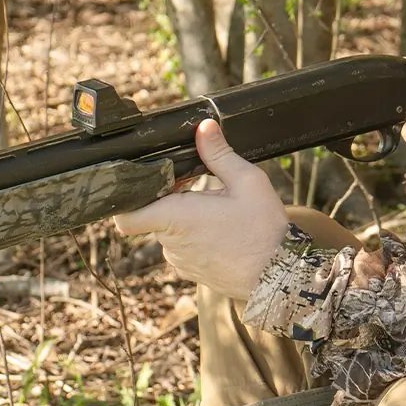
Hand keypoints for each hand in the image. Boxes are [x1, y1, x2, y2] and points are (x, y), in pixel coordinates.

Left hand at [113, 118, 286, 298]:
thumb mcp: (246, 182)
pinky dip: (196, 240)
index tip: (150, 186)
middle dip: (171, 201)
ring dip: (185, 222)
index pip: (126, 216)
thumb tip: (204, 128)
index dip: (129, 201)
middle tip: (199, 190)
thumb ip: (218, 154)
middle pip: (153, 216)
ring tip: (217, 214)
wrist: (280, 276)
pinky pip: (184, 250)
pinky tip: (221, 233)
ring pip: (170, 234)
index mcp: (175, 217)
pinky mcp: (192, 274)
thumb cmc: (263, 230)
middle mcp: (170, 243)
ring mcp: (180, 262)